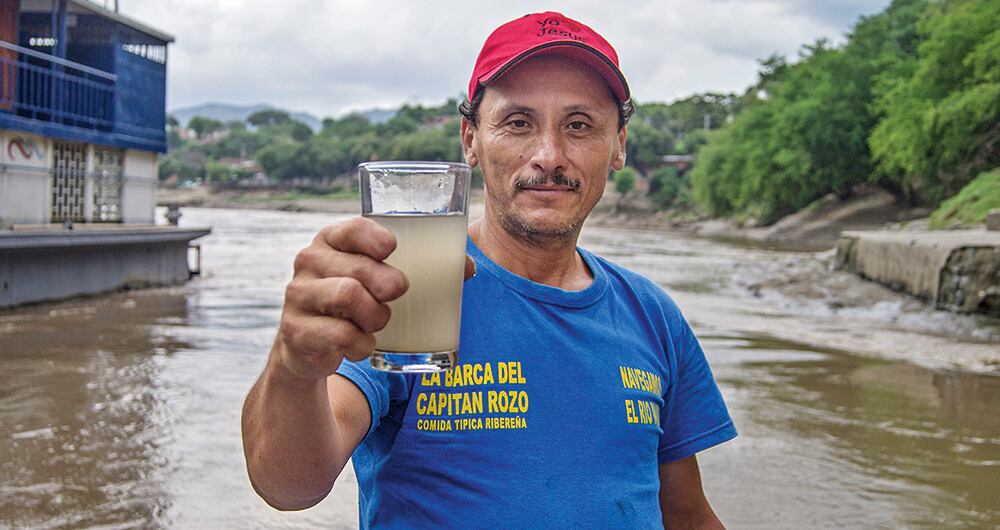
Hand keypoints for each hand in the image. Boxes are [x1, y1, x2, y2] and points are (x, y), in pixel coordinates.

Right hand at [274, 217, 476, 382]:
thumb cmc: (356, 302)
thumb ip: (422, 268)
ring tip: (379, 322)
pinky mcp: (295, 330)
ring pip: (347, 297)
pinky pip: (339, 334)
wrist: (310, 346)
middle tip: (398, 294)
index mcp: (331, 240)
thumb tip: (467, 268)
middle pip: (358, 268)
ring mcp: (298, 295)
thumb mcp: (378, 279)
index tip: (392, 250)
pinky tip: (361, 344)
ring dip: (375, 316)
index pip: (352, 228)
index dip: (375, 237)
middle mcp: (309, 261)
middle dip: (389, 284)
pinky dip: (360, 344)